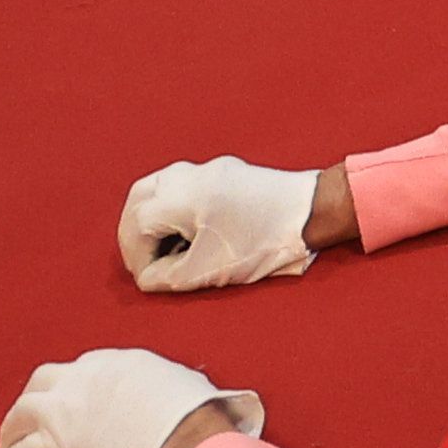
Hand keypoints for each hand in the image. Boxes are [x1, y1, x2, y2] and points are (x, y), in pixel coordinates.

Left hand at [0, 349, 260, 447]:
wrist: (185, 440)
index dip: (77, 386)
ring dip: (12, 427)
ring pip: (23, 411)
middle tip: (31, 415)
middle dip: (36, 396)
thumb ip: (174, 385)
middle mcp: (85, 377)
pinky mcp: (58, 445)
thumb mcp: (186, 385)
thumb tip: (189, 392)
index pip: (86, 368)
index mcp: (117, 361)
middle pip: (44, 380)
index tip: (75, 399)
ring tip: (8, 442)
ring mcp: (67, 410)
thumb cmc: (195, 416)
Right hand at [115, 158, 322, 292]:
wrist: (313, 212)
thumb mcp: (206, 271)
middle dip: (135, 233)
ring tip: (168, 250)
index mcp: (181, 194)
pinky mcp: (227, 171)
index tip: (150, 279)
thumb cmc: (263, 242)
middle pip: (139, 198)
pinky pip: (184, 185)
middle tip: (146, 262)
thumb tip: (148, 276)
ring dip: (154, 219)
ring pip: (160, 187)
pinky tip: (191, 233)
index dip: (136, 257)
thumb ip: (166, 277)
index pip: (135, 224)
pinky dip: (175, 209)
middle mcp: (189, 174)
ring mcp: (209, 168)